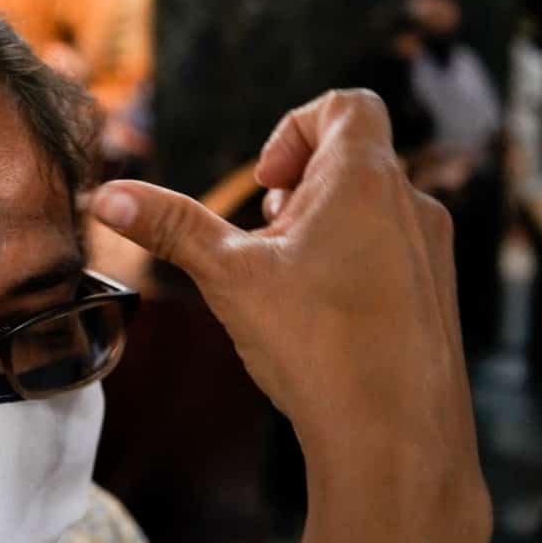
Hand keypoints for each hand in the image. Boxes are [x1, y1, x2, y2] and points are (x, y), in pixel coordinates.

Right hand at [90, 90, 490, 542]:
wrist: (393, 437)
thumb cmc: (317, 345)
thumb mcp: (228, 274)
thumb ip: (170, 226)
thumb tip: (108, 196)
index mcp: (364, 179)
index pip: (346, 105)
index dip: (294, 129)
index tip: (265, 184)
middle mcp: (410, 205)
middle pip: (354, 157)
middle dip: (299, 187)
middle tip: (268, 237)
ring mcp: (430, 252)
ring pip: (373, 207)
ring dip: (323, 224)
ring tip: (288, 277)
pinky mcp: (435, 294)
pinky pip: (392, 250)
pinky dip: (352, 259)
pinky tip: (320, 314)